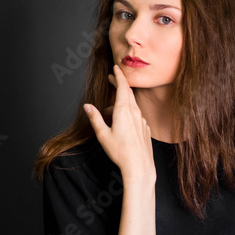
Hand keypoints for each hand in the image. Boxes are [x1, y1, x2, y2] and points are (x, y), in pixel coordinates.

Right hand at [84, 65, 155, 183]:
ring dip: (121, 103)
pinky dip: (128, 113)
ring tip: (110, 111)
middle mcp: (135, 113)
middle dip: (120, 84)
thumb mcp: (103, 135)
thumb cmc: (121, 152)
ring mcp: (142, 120)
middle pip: (128, 93)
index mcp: (123, 111)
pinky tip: (121, 123)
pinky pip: (136, 116)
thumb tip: (88, 106)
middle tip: (112, 79)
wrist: (139, 166)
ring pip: (131, 105)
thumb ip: (95, 118)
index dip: (119, 76)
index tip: (116, 68)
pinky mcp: (145, 128)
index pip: (123, 87)